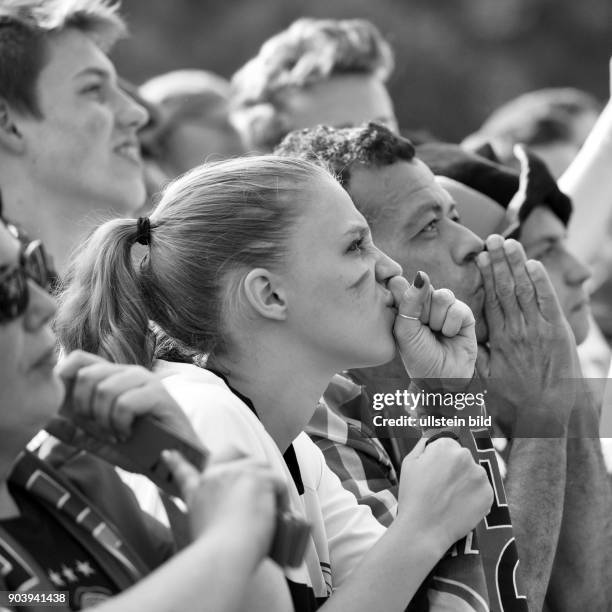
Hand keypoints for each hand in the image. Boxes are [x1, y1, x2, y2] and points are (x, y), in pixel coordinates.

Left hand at [54, 350, 198, 450]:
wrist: (175, 462)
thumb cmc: (140, 447)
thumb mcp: (99, 440)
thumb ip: (73, 430)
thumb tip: (44, 419)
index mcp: (113, 378)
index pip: (79, 358)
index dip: (64, 377)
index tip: (68, 408)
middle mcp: (129, 373)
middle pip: (87, 374)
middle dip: (84, 408)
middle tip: (98, 428)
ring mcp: (146, 381)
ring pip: (104, 388)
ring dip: (105, 420)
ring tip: (117, 433)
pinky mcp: (159, 394)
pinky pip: (125, 403)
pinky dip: (121, 424)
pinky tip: (128, 434)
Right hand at [163, 448, 284, 561]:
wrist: (223, 557)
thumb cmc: (216, 555)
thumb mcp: (201, 533)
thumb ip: (212, 519)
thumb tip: (229, 523)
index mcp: (198, 492)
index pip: (185, 472)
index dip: (176, 462)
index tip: (169, 453)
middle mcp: (214, 477)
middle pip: (232, 452)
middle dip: (247, 463)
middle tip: (258, 485)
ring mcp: (237, 473)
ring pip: (262, 467)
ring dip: (270, 486)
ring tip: (272, 512)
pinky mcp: (257, 477)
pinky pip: (278, 481)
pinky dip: (283, 498)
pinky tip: (281, 514)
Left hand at [391, 271, 476, 380]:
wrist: (441, 379)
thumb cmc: (418, 355)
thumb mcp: (404, 329)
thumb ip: (409, 300)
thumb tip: (422, 274)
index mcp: (406, 304)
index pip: (402, 284)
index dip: (404, 301)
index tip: (405, 321)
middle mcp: (425, 302)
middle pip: (424, 288)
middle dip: (422, 313)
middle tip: (423, 330)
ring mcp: (445, 307)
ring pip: (442, 296)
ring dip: (437, 320)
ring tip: (436, 333)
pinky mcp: (464, 314)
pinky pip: (458, 308)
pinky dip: (451, 326)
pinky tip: (450, 336)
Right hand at [396, 437, 492, 552]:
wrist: (423, 529)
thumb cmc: (413, 495)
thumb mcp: (409, 463)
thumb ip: (423, 445)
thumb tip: (431, 436)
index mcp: (445, 446)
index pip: (448, 446)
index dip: (439, 460)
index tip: (434, 474)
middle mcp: (466, 456)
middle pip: (462, 458)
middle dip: (455, 469)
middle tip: (441, 488)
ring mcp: (479, 475)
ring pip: (473, 474)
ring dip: (465, 482)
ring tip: (450, 499)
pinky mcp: (489, 494)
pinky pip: (482, 490)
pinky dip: (474, 497)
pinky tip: (460, 506)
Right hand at [476, 235, 578, 435]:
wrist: (547, 415)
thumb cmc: (514, 399)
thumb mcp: (486, 378)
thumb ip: (475, 353)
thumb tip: (462, 335)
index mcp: (498, 339)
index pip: (490, 300)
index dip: (486, 276)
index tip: (480, 257)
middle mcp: (517, 330)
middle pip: (505, 288)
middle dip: (499, 262)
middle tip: (492, 239)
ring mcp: (538, 329)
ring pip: (524, 290)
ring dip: (516, 265)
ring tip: (509, 243)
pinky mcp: (558, 332)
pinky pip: (547, 302)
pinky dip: (541, 282)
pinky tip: (533, 264)